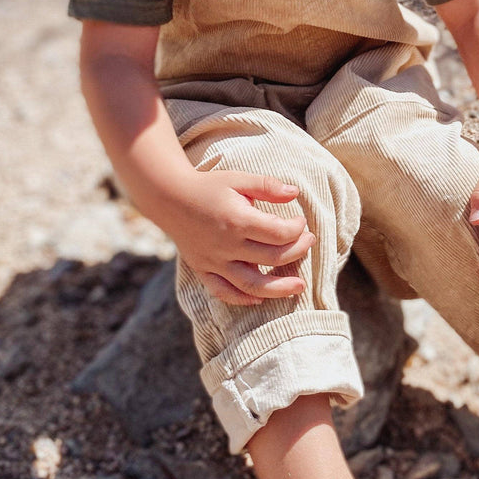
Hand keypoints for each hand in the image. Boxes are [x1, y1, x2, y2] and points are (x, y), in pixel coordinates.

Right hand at [167, 170, 314, 306]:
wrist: (169, 197)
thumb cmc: (209, 186)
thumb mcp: (239, 178)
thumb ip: (267, 186)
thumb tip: (295, 193)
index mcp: (238, 220)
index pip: (279, 233)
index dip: (298, 229)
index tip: (301, 222)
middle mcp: (227, 245)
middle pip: (272, 258)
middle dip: (298, 251)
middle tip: (309, 242)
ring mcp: (214, 261)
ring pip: (251, 285)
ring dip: (279, 289)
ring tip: (299, 287)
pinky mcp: (203, 270)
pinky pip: (223, 292)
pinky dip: (241, 299)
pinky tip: (260, 299)